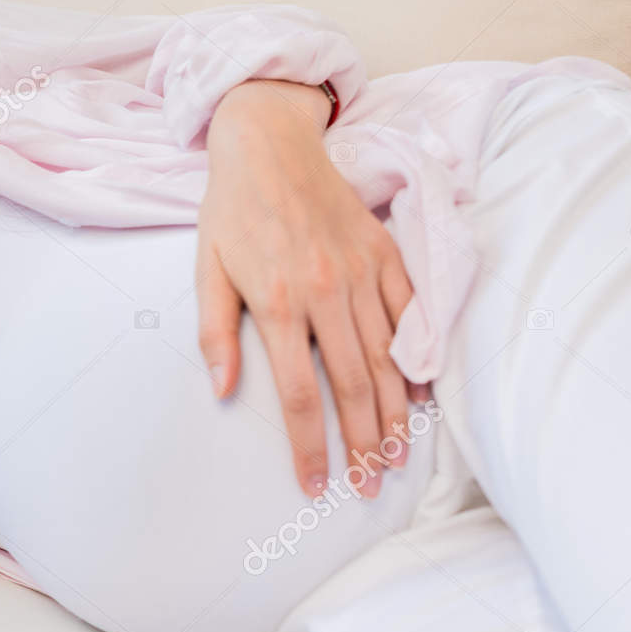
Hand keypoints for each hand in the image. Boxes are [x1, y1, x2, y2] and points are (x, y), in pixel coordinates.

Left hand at [196, 80, 427, 498]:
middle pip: (354, 386)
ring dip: (397, 414)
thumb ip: (215, 332)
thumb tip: (222, 390)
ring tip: (400, 456)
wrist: (268, 144)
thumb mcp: (206, 269)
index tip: (315, 483)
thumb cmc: (231, 210)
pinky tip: (424, 394)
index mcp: (278, 302)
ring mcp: (362, 273)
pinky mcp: (385, 254)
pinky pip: (412, 315)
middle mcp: (326, 292)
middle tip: (369, 486)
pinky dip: (421, 357)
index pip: (302, 394)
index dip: (311, 445)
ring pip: (388, 358)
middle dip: (364, 444)